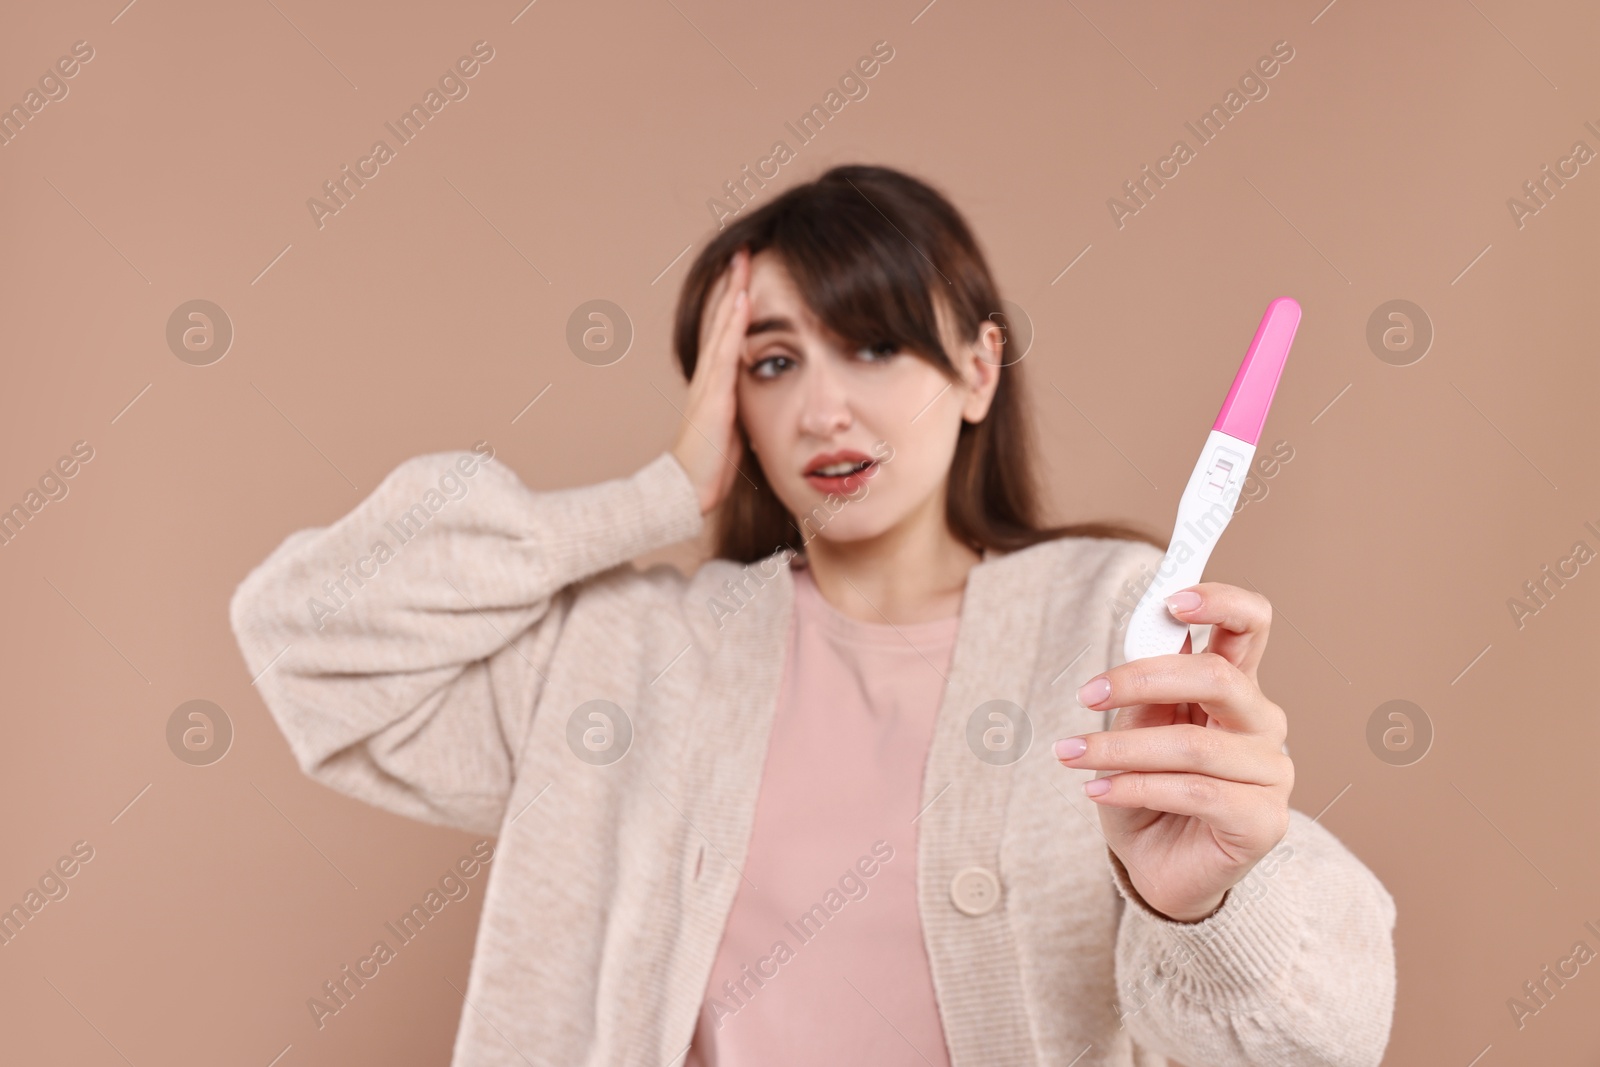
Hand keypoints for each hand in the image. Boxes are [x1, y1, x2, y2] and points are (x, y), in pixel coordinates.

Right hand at [671, 247, 751, 515]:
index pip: (727, 335)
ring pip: (721, 328)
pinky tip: (741, 300)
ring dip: (732, 293)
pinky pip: (725, 352)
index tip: (746, 275)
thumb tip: (762, 401)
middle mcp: (708, 377)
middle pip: (720, 321)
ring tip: (742, 261)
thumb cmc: (710, 468)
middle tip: (743, 251)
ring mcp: (708, 384)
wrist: (686, 490)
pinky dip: (732, 324)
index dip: (735, 304)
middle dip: (732, 286)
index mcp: (714, 384)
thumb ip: (742, 410)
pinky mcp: (714, 395)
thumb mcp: (734, 430)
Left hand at [1054, 583, 1292, 921]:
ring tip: (1072, 754)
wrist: (1157, 868)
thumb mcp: (1135, 734)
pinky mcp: (1263, 820)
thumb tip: (1138, 650)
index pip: (1250, 626)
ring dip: (1120, 747)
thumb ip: (1145, 695)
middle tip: (1088, 694)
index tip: (1172, 599)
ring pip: (1193, 744)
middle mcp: (1263, 723)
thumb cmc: (1147, 793)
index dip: (1221, 602)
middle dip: (1143, 679)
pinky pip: (1193, 792)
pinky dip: (1134, 786)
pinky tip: (1097, 789)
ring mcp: (1271, 772)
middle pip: (1218, 677)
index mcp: (1235, 688)